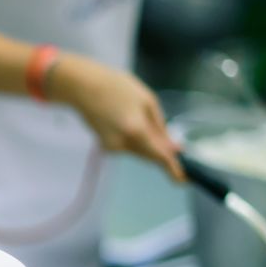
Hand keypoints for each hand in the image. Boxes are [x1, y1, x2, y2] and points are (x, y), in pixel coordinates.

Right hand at [46, 53, 182, 179]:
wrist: (82, 87)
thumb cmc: (115, 86)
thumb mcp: (146, 100)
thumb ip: (160, 126)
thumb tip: (173, 147)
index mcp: (136, 130)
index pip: (159, 156)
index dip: (172, 168)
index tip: (183, 179)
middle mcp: (123, 145)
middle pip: (149, 156)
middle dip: (161, 153)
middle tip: (173, 145)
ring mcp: (112, 148)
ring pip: (139, 152)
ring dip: (147, 144)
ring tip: (140, 118)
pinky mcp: (106, 147)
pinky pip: (128, 148)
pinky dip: (134, 140)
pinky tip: (127, 120)